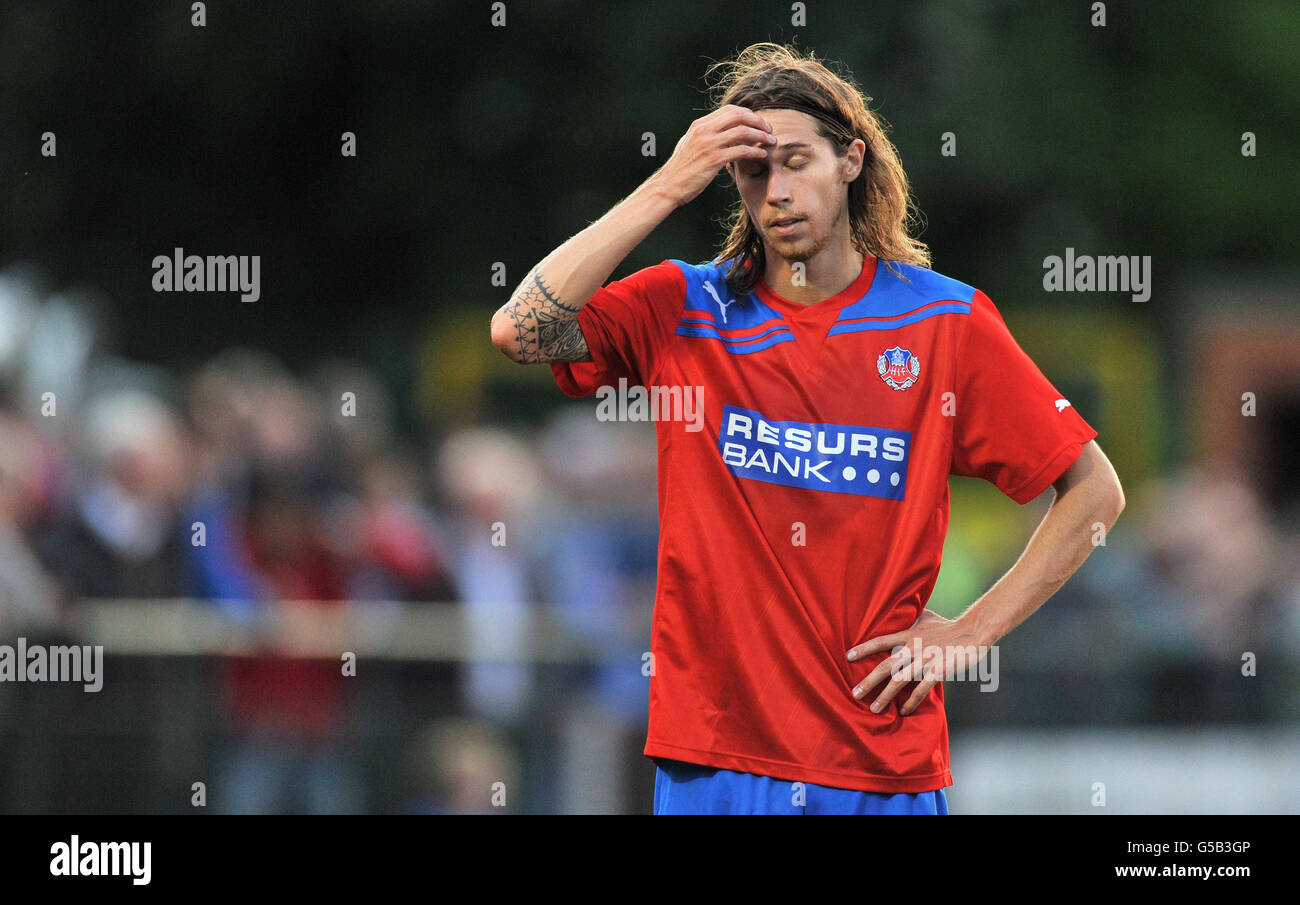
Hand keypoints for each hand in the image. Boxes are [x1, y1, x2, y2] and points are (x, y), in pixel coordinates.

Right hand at [651, 104, 775, 206]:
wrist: (668, 186)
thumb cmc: (681, 169)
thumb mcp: (690, 145)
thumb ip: (705, 135)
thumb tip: (721, 131)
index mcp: (700, 125)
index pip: (730, 110)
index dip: (748, 114)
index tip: (758, 123)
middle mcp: (704, 130)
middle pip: (739, 116)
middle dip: (758, 121)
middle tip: (769, 130)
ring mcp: (709, 144)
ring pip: (743, 132)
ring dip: (761, 136)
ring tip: (771, 142)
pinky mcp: (714, 160)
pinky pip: (742, 151)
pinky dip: (755, 151)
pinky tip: (762, 155)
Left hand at [846, 610, 983, 715]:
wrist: (972, 632)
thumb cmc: (948, 625)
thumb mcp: (926, 617)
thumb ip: (910, 618)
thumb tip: (900, 610)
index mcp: (908, 634)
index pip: (880, 641)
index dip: (864, 648)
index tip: (848, 656)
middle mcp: (913, 648)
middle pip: (885, 666)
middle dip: (868, 681)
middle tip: (855, 694)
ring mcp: (925, 661)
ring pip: (900, 681)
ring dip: (885, 696)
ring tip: (874, 709)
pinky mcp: (938, 672)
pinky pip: (921, 690)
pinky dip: (911, 702)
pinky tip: (903, 711)